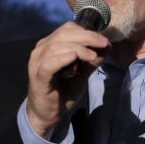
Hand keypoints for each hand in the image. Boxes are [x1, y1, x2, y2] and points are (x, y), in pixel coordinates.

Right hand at [26, 22, 109, 138]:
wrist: (48, 114)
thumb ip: (92, 60)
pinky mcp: (37, 76)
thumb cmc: (62, 92)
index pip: (68, 29)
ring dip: (78, 49)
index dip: (87, 32)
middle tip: (103, 44)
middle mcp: (41, 49)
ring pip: (56, 46)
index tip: (103, 40)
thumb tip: (107, 46)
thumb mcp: (82, 73)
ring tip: (93, 57)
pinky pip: (48, 64)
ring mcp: (37, 62)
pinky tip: (75, 59)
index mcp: (50, 44)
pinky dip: (63, 59)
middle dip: (86, 37)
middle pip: (64, 34)